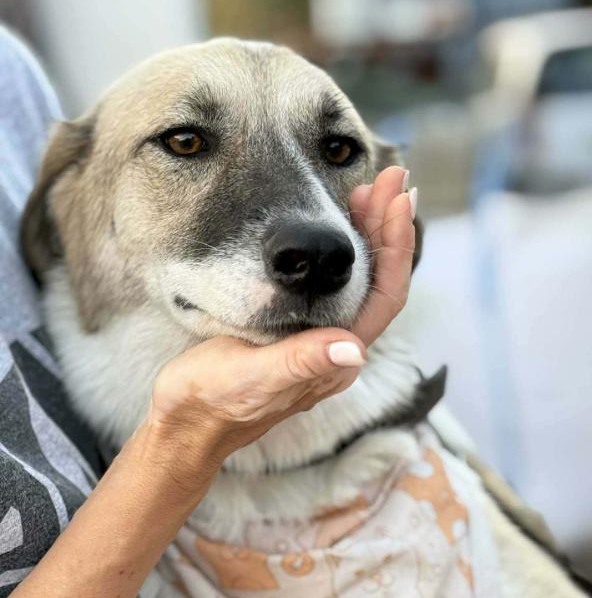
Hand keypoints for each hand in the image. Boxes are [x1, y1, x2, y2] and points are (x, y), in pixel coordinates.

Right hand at [147, 166, 415, 472]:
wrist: (187, 420)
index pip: (384, 296)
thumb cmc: (214, 399)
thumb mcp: (254, 378)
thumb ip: (301, 365)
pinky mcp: (296, 329)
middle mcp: (336, 347)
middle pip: (378, 282)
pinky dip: (339, 248)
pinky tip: (333, 226)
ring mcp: (319, 338)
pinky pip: (332, 283)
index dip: (396, 247)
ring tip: (367, 190)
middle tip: (389, 176)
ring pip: (358, 280)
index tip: (397, 199)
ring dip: (368, 234)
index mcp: (335, 359)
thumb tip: (354, 352)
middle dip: (388, 228)